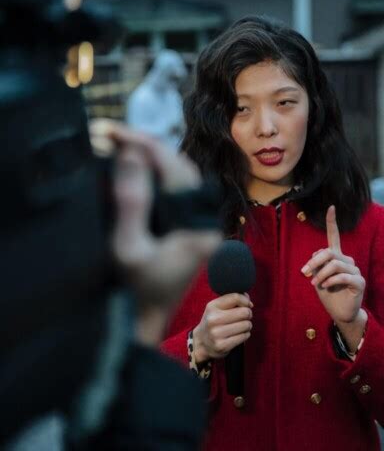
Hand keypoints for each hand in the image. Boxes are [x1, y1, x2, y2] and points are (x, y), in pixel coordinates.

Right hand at [90, 119, 220, 342]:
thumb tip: (131, 153)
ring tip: (116, 143)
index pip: (175, 168)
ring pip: (174, 173)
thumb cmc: (134, 292)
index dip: (142, 144)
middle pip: (178, 165)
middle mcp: (203, 218)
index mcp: (198, 225)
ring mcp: (195, 220)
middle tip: (109, 134)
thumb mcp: (127, 248)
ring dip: (146, 156)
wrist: (143, 322)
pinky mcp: (183, 222)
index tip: (111, 132)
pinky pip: (169, 186)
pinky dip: (149, 172)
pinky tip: (129, 165)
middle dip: (143, 145)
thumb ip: (131, 201)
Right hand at [192, 293, 252, 363]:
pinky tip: (238, 334)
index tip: (247, 305)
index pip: (236, 297)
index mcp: (212, 306)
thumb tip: (249, 303)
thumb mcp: (217, 307)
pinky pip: (244, 336)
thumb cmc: (214, 321)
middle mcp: (213, 319)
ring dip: (247, 325)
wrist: (201, 342)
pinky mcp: (222, 346)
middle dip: (248, 314)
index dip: (246, 300)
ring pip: (246, 325)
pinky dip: (245, 334)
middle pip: (244, 312)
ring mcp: (217, 333)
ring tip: (240, 326)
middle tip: (244, 317)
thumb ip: (232, 300)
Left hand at [301, 206, 365, 324]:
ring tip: (315, 283)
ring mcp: (354, 271)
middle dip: (314, 261)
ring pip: (335, 264)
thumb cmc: (328, 293)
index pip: (334, 236)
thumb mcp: (317, 277)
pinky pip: (343, 276)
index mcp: (336, 257)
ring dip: (321, 274)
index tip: (331, 208)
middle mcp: (347, 260)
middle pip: (329, 252)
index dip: (332, 222)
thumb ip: (316, 265)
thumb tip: (316, 257)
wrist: (340, 313)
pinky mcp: (359, 282)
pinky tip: (326, 286)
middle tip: (304, 272)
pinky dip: (331, 280)